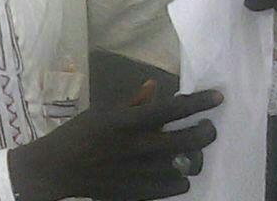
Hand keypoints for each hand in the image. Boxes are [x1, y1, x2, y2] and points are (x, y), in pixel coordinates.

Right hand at [7, 83, 220, 200]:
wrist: (58, 169)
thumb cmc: (77, 135)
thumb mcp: (101, 113)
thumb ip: (131, 103)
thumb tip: (154, 87)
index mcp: (126, 122)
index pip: (172, 109)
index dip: (199, 102)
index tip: (218, 97)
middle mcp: (138, 146)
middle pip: (189, 140)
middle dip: (207, 131)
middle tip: (208, 127)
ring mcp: (142, 172)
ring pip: (187, 165)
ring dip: (192, 155)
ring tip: (188, 150)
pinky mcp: (142, 192)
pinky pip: (178, 186)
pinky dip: (179, 177)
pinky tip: (172, 170)